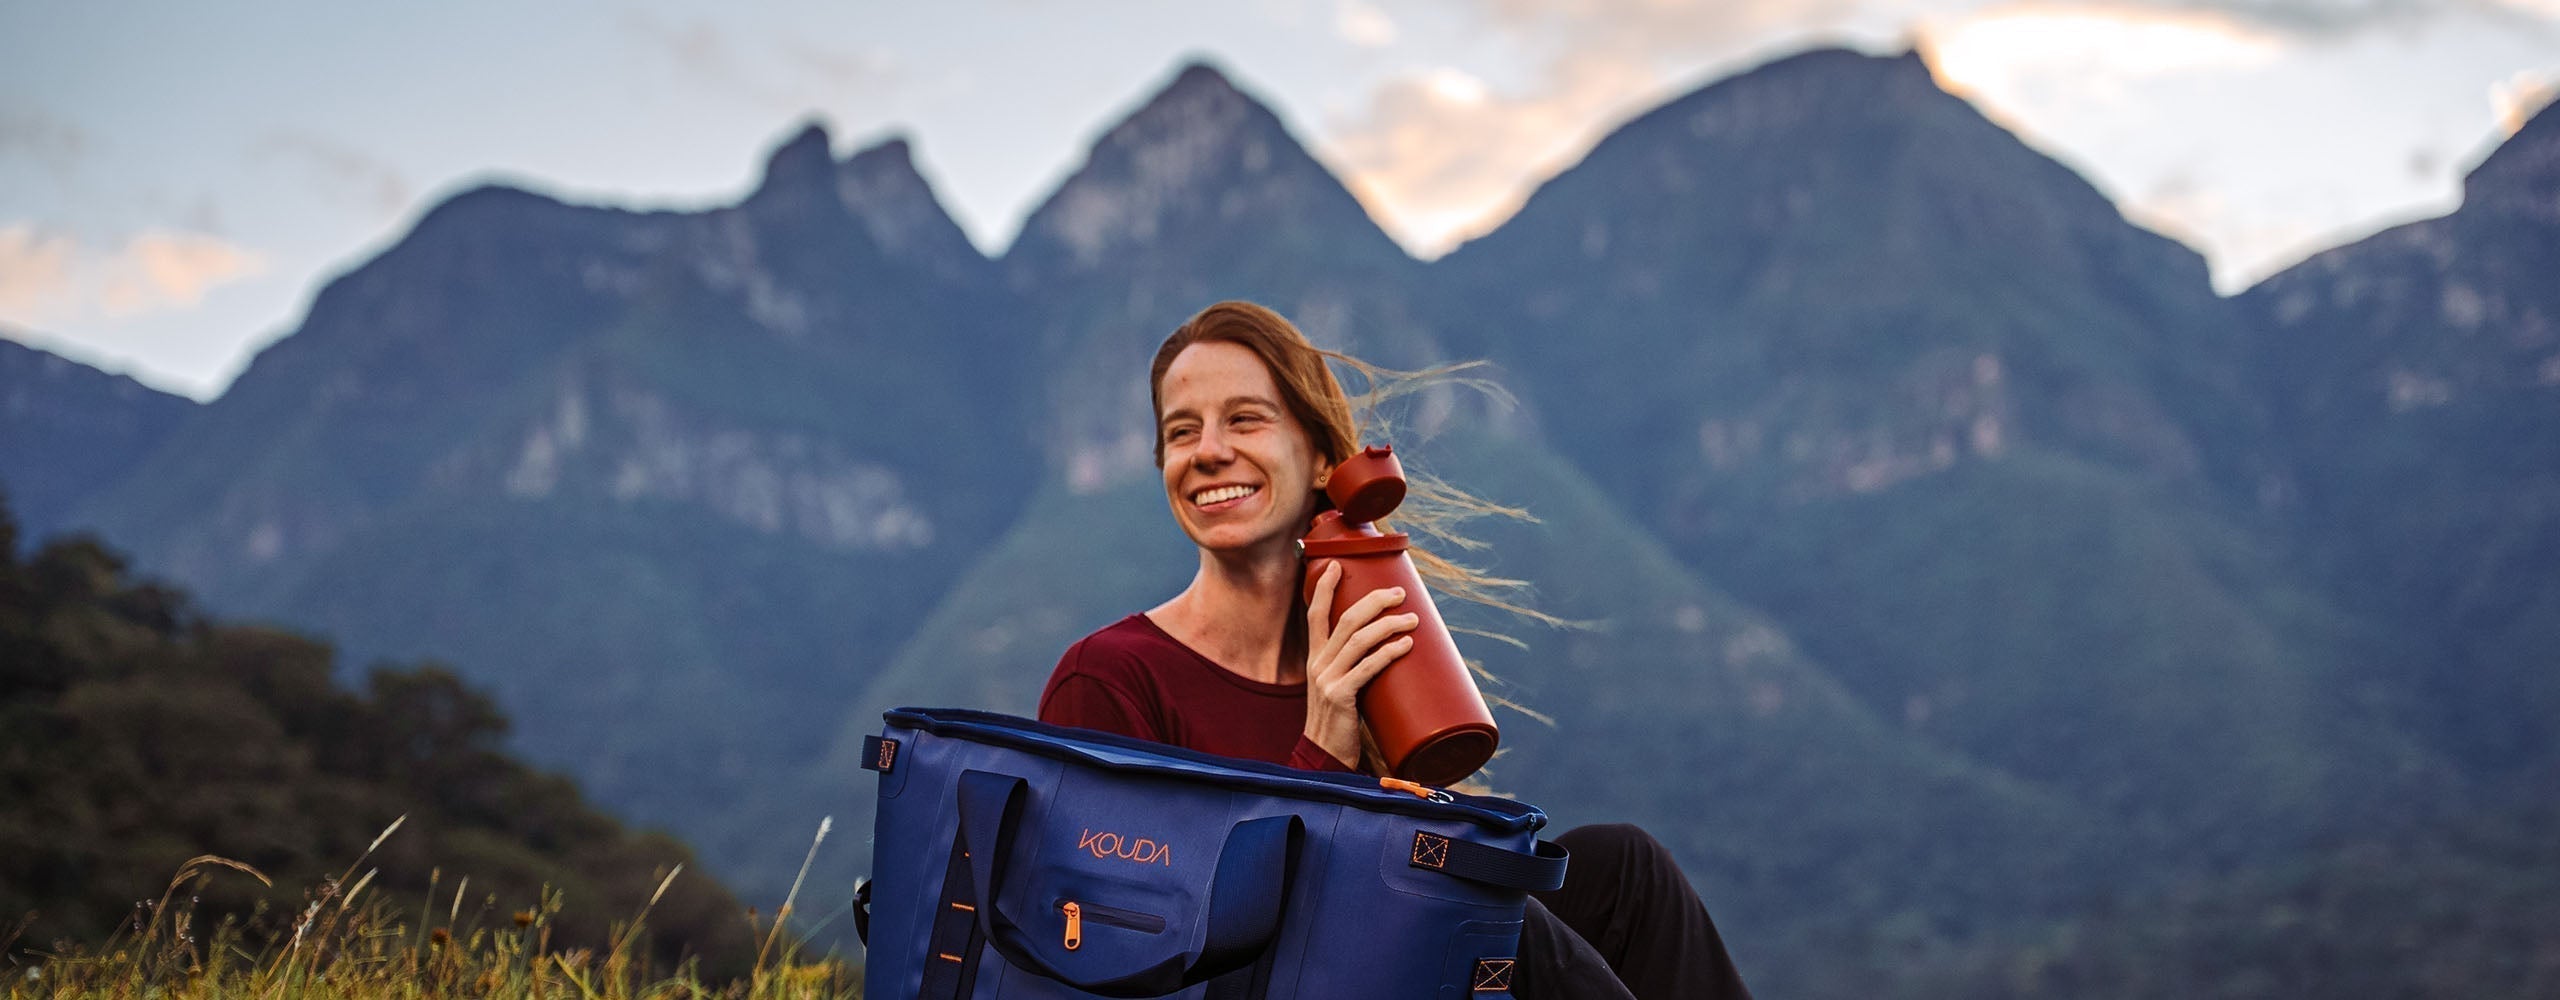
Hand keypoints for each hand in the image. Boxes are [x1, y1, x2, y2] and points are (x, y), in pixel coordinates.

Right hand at [1302, 560, 1419, 768]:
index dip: (1324, 587)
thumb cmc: (1339, 722)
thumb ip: (1355, 668)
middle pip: (1346, 620)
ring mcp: (1327, 680)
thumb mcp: (1339, 688)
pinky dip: (1389, 652)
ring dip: (1390, 624)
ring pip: (1360, 639)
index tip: (1339, 564)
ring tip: (1413, 619)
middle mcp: (1318, 664)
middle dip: (1376, 601)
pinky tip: (1406, 645)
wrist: (1324, 758)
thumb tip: (1390, 648)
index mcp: (1315, 658)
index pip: (1314, 614)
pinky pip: (1368, 667)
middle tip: (1400, 593)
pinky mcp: (1341, 697)